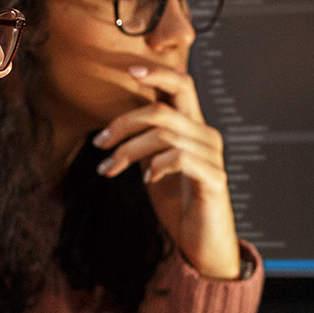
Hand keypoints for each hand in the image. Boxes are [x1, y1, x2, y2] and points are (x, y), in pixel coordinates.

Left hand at [91, 64, 240, 279]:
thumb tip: (116, 124)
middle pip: (163, 109)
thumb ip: (145, 141)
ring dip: (128, 150)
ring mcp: (212, 156)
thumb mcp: (154, 164)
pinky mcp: (213, 178)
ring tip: (109, 168)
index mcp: (193, 127)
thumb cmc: (178, 203)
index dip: (157, 73)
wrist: (201, 243)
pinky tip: (147, 179)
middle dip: (123, 123)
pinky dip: (156, 165)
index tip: (128, 70)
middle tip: (99, 142)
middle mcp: (206, 135)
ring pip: (164, 134)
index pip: (181, 85)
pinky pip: (180, 158)